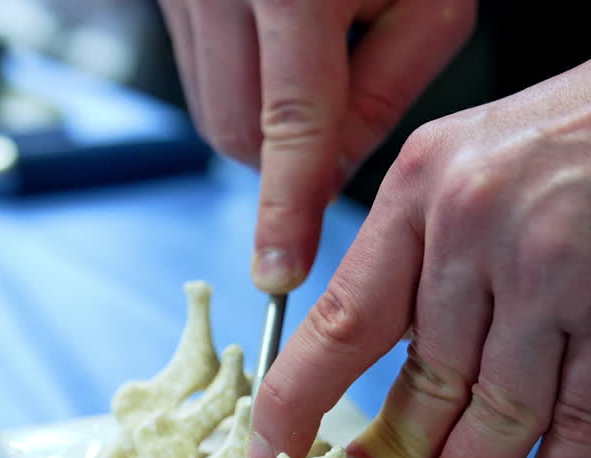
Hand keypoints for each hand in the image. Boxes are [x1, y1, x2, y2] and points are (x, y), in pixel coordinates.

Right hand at [156, 0, 475, 291]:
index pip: (290, 124)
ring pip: (215, 114)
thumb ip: (390, 90)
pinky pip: (199, 77)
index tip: (278, 276)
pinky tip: (281, 47)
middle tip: (344, 114)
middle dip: (292, 160)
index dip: (286, 209)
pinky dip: (244, 90)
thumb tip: (326, 172)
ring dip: (268, 126)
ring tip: (316, 63)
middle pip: (243, 134)